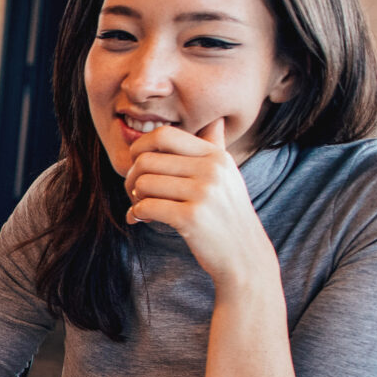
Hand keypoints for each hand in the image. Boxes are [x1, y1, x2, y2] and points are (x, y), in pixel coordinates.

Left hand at [123, 119, 276, 287]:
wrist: (245, 256)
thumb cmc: (227, 214)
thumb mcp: (227, 176)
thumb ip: (215, 148)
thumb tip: (217, 120)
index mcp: (216, 156)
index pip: (164, 134)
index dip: (140, 147)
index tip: (136, 164)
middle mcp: (212, 170)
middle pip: (146, 159)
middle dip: (131, 177)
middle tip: (134, 193)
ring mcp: (204, 193)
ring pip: (142, 183)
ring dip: (133, 198)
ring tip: (141, 208)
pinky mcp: (192, 217)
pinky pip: (145, 207)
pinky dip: (136, 214)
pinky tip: (140, 220)